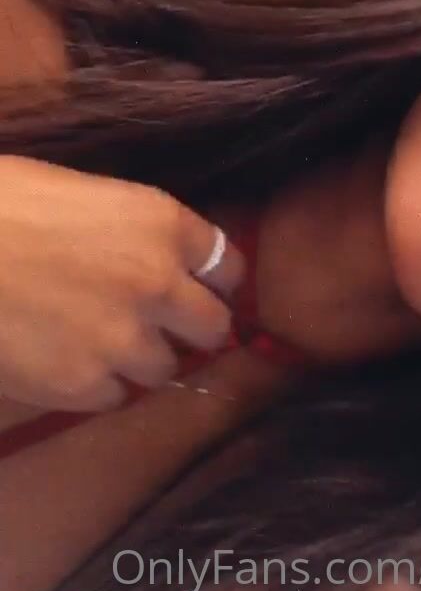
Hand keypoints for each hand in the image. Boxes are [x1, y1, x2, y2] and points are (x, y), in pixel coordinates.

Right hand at [0, 156, 244, 411]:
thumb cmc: (3, 201)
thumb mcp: (88, 193)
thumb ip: (137, 230)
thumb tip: (159, 256)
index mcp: (162, 223)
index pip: (228, 263)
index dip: (215, 278)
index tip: (205, 286)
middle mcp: (158, 283)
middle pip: (213, 326)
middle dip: (194, 326)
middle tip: (166, 325)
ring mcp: (122, 340)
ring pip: (165, 368)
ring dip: (142, 357)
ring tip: (102, 340)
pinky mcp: (80, 385)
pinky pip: (113, 397)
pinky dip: (97, 384)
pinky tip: (66, 359)